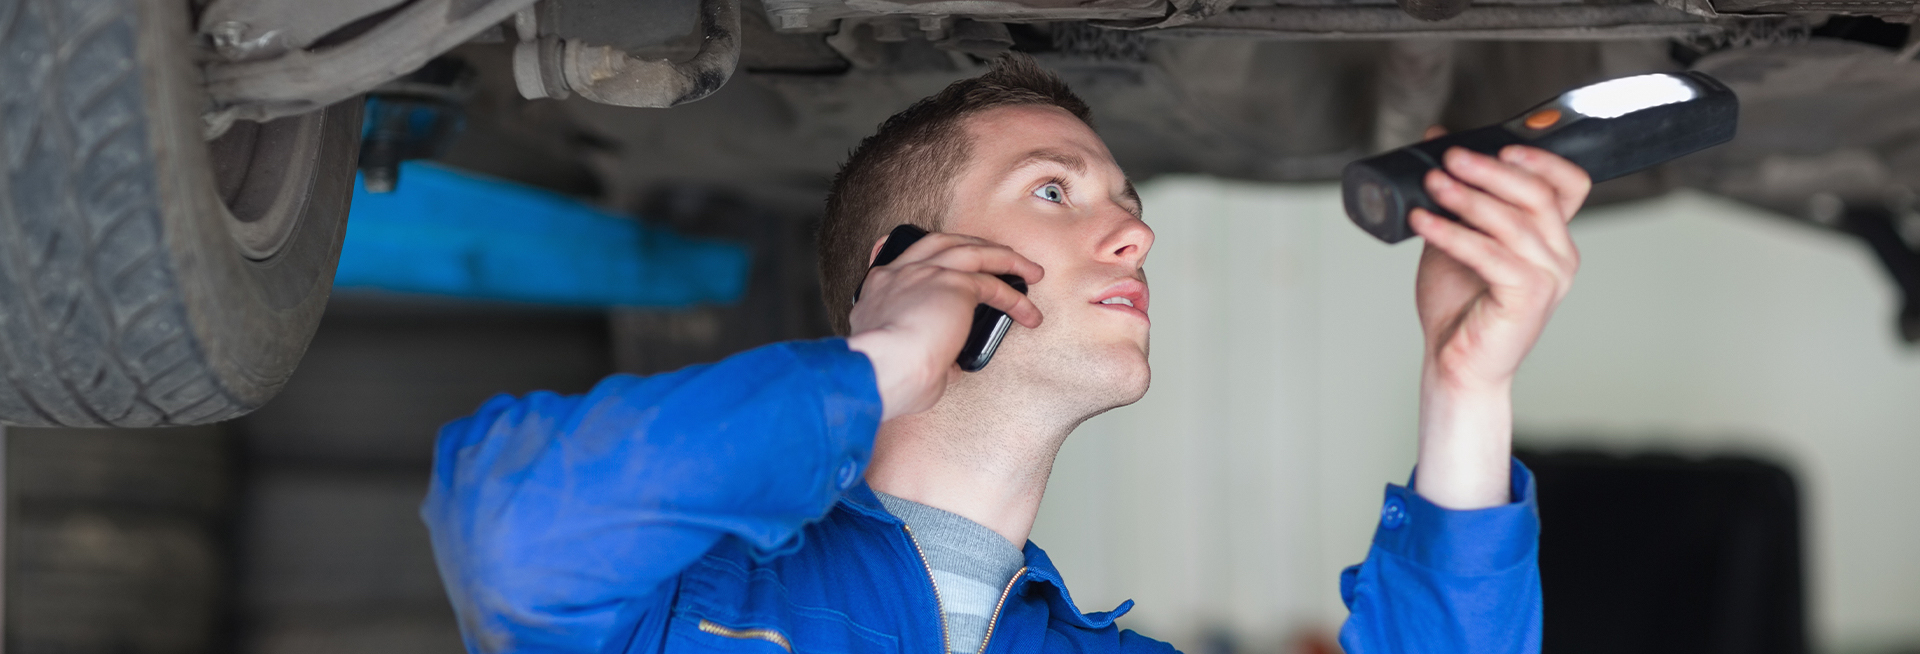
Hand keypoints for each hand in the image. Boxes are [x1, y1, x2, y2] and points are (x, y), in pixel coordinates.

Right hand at [845, 232, 1042, 421]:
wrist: (882, 369)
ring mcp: (929, 273)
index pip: (906, 260)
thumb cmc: (883, 373)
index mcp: (880, 288)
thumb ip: (923, 354)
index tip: (943, 265)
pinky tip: (1029, 312)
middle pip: (943, 243)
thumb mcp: (895, 356)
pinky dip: (1015, 297)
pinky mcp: (957, 285)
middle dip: (974, 245)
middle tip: (997, 256)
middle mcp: (902, 273)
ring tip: (1028, 271)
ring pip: (974, 251)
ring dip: (1005, 259)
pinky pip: (993, 285)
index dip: (929, 258)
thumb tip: (948, 365)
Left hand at [1409, 134, 1588, 508]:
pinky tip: (1422, 222)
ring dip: (1467, 198)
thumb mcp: (1454, 234)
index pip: (1569, 183)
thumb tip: (1437, 139)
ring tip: (1431, 185)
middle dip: (1490, 170)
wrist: (1454, 361)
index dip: (1541, 158)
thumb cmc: (1458, 303)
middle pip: (1537, 194)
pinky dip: (1453, 234)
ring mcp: (1550, 277)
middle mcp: (1560, 255)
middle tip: (1449, 158)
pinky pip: (1491, 254)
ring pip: (1513, 222)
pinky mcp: (1529, 298)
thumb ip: (1454, 192)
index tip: (1499, 144)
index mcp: (1551, 237)